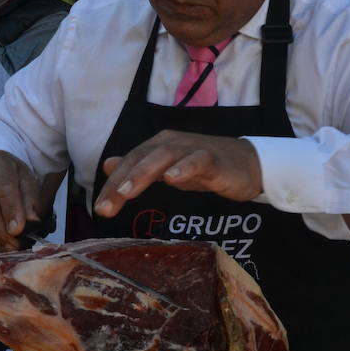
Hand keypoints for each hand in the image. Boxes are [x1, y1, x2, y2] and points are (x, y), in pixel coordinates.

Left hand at [94, 130, 261, 217]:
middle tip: (105, 207)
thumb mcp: (168, 169)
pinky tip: (172, 179)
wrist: (250, 164)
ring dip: (143, 173)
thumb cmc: (206, 168)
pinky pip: (197, 160)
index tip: (99, 208)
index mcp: (158, 146)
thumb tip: (109, 164)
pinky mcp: (213, 159)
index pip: (129, 163)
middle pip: (140, 159)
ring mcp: (192, 149)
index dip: (111, 184)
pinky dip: (184, 168)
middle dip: (120, 183)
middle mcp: (171, 143)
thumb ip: (139, 168)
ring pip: (163, 157)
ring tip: (127, 192)